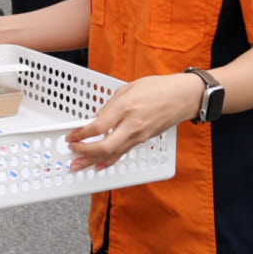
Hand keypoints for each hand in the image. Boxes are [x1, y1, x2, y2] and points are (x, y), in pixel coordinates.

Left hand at [66, 73, 203, 171]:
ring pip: (113, 154)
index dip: (82, 133)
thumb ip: (110, 106)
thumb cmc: (156, 88)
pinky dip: (108, 160)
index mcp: (125, 107)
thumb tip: (96, 119)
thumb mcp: (127, 88)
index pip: (99, 126)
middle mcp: (132, 125)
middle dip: (84, 151)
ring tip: (78, 165)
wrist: (181, 97)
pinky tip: (98, 165)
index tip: (71, 135)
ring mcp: (138, 135)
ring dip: (92, 160)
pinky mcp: (142, 140)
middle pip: (105, 146)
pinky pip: (122, 153)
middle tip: (71, 151)